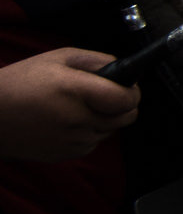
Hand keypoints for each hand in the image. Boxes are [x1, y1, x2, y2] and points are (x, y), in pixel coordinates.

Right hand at [0, 49, 137, 161]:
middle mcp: (77, 119)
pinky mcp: (67, 154)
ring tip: (76, 106)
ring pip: (111, 130)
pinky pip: (94, 142)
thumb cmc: (21, 83)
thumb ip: (96, 61)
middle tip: (101, 95)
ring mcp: (72, 140)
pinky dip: (88, 132)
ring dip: (104, 119)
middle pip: (127, 117)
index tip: (124, 85)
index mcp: (76, 91)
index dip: (131, 91)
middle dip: (120, 105)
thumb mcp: (57, 58)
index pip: (127, 99)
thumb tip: (124, 69)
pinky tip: (66, 121)